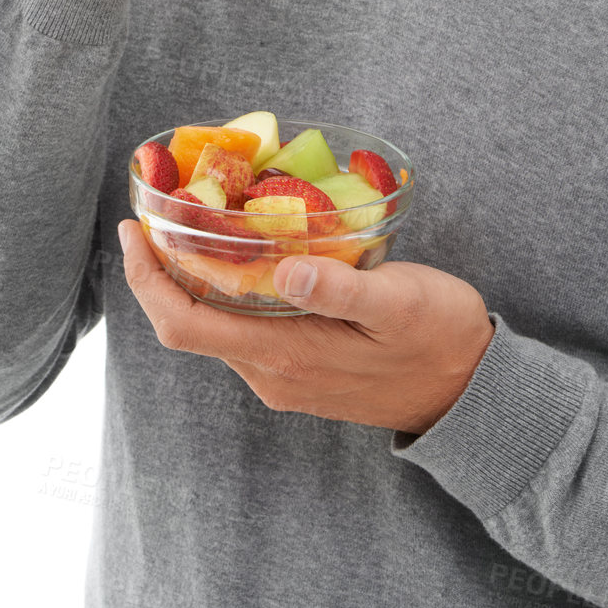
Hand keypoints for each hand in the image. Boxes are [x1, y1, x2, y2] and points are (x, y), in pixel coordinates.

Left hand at [118, 219, 494, 435]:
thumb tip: (287, 270)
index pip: (182, 324)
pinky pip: (242, 330)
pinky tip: (240, 254)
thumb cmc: (440, 338)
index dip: (145, 280)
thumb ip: (342, 286)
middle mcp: (271, 372)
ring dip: (192, 278)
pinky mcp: (299, 371)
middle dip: (160, 270)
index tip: (132, 230)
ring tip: (193, 221)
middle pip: (187, 323)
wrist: (474, 395)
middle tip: (156, 212)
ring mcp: (283, 376)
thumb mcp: (399, 302)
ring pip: (214, 325)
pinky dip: (225, 291)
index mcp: (284, 354)